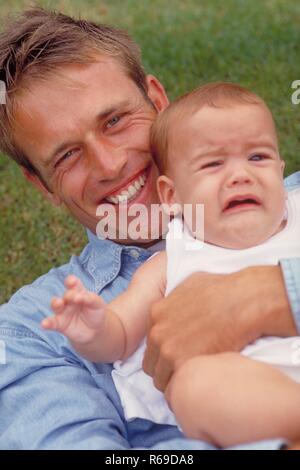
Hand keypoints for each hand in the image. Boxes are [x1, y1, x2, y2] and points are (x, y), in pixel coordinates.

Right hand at [42, 275, 105, 344]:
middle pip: (66, 294)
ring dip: (55, 303)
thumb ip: (90, 298)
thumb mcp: (97, 304)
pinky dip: (47, 323)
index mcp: (78, 291)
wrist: (95, 331)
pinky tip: (44, 324)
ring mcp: (63, 312)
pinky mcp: (59, 324)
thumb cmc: (96, 313)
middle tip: (72, 298)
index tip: (72, 282)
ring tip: (58, 303)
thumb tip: (78, 297)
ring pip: (56, 305)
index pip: (72, 283)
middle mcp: (69, 300)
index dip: (71, 281)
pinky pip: (51, 323)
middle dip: (69, 295)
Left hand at [143, 265, 294, 391]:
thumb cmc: (223, 289)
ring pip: (162, 380)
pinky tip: (201, 385)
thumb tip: (179, 301)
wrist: (242, 302)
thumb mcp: (189, 283)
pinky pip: (176, 389)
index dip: (164, 351)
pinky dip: (186, 391)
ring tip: (195, 380)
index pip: (150, 343)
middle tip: (186, 371)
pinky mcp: (185, 366)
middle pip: (152, 364)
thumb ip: (176, 298)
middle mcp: (158, 333)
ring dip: (175, 382)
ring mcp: (169, 351)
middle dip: (166, 370)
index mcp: (156, 313)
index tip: (177, 355)